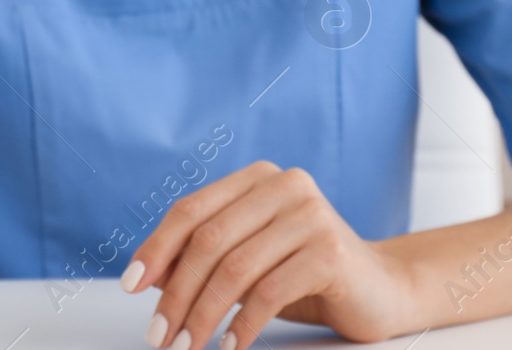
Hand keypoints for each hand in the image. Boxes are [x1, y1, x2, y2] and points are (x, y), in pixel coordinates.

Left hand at [124, 161, 407, 348]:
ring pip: (235, 267)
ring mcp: (311, 214)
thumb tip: (145, 277)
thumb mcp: (247, 263)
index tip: (129, 286)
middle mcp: (285, 185)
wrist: (381, 290)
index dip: (156, 248)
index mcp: (257, 179)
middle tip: (159, 336)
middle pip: (209, 240)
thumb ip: (201, 262)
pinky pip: (270, 291)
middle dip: (177, 293)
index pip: (192, 210)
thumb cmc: (306, 276)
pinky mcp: (330, 250)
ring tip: (187, 348)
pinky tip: (229, 347)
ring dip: (203, 315)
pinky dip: (242, 324)